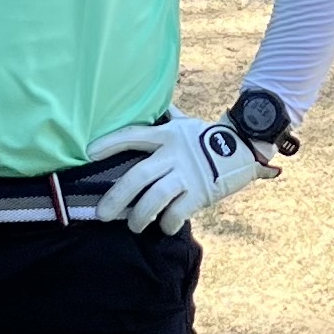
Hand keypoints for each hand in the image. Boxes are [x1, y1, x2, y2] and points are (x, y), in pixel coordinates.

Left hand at [88, 110, 279, 234]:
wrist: (243, 146)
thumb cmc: (207, 136)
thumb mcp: (185, 123)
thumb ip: (168, 118)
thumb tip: (157, 106)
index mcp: (166, 134)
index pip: (133, 136)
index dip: (110, 143)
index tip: (90, 152)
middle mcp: (172, 154)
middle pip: (139, 175)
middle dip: (118, 196)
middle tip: (101, 213)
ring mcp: (186, 174)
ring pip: (156, 196)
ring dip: (141, 215)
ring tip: (134, 226)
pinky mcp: (200, 192)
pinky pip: (179, 211)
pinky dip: (169, 222)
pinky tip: (165, 227)